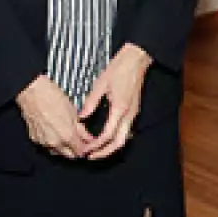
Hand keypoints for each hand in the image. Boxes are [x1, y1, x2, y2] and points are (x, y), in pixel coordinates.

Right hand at [16, 76, 91, 158]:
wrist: (32, 92)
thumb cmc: (53, 97)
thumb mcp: (73, 112)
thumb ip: (81, 129)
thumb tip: (88, 137)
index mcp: (67, 136)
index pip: (80, 151)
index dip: (86, 148)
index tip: (88, 143)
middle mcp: (55, 143)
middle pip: (70, 156)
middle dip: (76, 151)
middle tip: (79, 141)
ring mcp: (43, 143)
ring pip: (58, 153)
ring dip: (64, 149)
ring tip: (67, 137)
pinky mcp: (34, 139)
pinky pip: (47, 147)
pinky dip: (53, 144)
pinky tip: (55, 134)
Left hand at [82, 44, 151, 159]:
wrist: (136, 60)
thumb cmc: (119, 69)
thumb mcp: (100, 84)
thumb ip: (90, 103)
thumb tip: (81, 117)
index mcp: (120, 109)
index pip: (107, 135)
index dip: (96, 145)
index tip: (85, 149)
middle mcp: (129, 115)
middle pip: (119, 143)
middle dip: (105, 153)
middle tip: (91, 156)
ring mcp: (133, 114)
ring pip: (124, 139)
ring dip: (111, 147)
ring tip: (97, 150)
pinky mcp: (133, 111)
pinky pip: (126, 131)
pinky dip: (115, 139)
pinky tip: (105, 138)